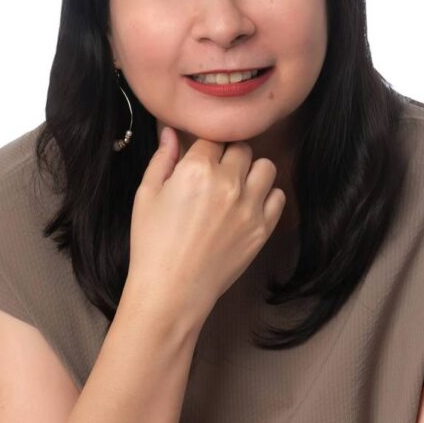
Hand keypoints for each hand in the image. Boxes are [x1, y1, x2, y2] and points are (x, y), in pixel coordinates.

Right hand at [124, 125, 286, 324]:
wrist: (171, 292)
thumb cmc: (152, 243)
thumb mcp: (146, 195)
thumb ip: (162, 159)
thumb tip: (170, 130)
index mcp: (196, 169)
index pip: (212, 138)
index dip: (205, 147)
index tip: (200, 159)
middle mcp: (228, 182)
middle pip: (241, 148)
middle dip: (229, 156)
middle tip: (216, 174)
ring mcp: (250, 206)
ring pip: (266, 167)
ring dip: (252, 171)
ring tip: (236, 187)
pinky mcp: (263, 228)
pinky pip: (278, 197)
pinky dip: (266, 196)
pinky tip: (248, 206)